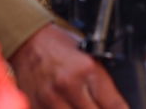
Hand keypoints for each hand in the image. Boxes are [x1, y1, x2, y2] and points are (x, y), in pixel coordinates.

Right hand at [9, 24, 127, 108]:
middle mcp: (69, 86)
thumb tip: (116, 106)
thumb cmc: (60, 46)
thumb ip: (102, 84)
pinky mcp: (36, 106)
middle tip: (99, 106)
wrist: (29, 42)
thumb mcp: (90, 57)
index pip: (113, 104)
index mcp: (87, 70)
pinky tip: (69, 106)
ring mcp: (51, 99)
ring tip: (84, 106)